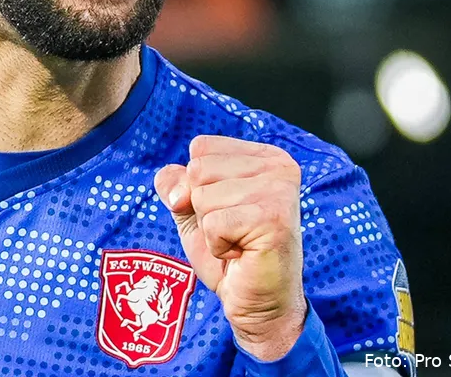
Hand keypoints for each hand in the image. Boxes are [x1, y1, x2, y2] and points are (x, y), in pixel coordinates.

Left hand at [154, 135, 307, 361]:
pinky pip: (212, 223)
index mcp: (264, 156)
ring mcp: (278, 191)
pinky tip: (242, 254)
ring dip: (210, 228)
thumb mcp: (194, 210)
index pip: (201, 147)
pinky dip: (217, 245)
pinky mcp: (272, 220)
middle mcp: (278, 167)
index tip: (227, 211)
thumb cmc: (231, 253)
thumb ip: (176, 183)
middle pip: (198, 170)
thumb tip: (172, 184)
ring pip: (202, 196)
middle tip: (233, 230)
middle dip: (203, 208)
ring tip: (239, 242)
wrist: (258, 302)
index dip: (197, 185)